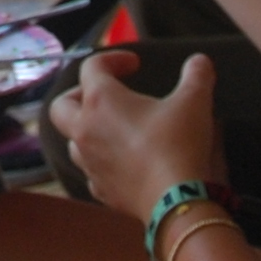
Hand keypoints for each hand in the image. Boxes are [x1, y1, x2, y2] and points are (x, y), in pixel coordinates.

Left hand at [48, 47, 228, 221]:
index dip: (112, 59)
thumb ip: (196, 75)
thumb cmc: (178, 145)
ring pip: (73, 141)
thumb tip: (199, 61)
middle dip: (79, 95)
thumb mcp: (194, 102)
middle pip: (61, 106)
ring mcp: (89, 163)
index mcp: (101, 101)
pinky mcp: (100, 190)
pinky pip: (91, 171)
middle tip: (106, 96)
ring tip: (115, 128)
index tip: (135, 65)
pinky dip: (101, 162)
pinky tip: (122, 161)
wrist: (175, 201)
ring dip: (88, 130)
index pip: (91, 67)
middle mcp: (85, 130)